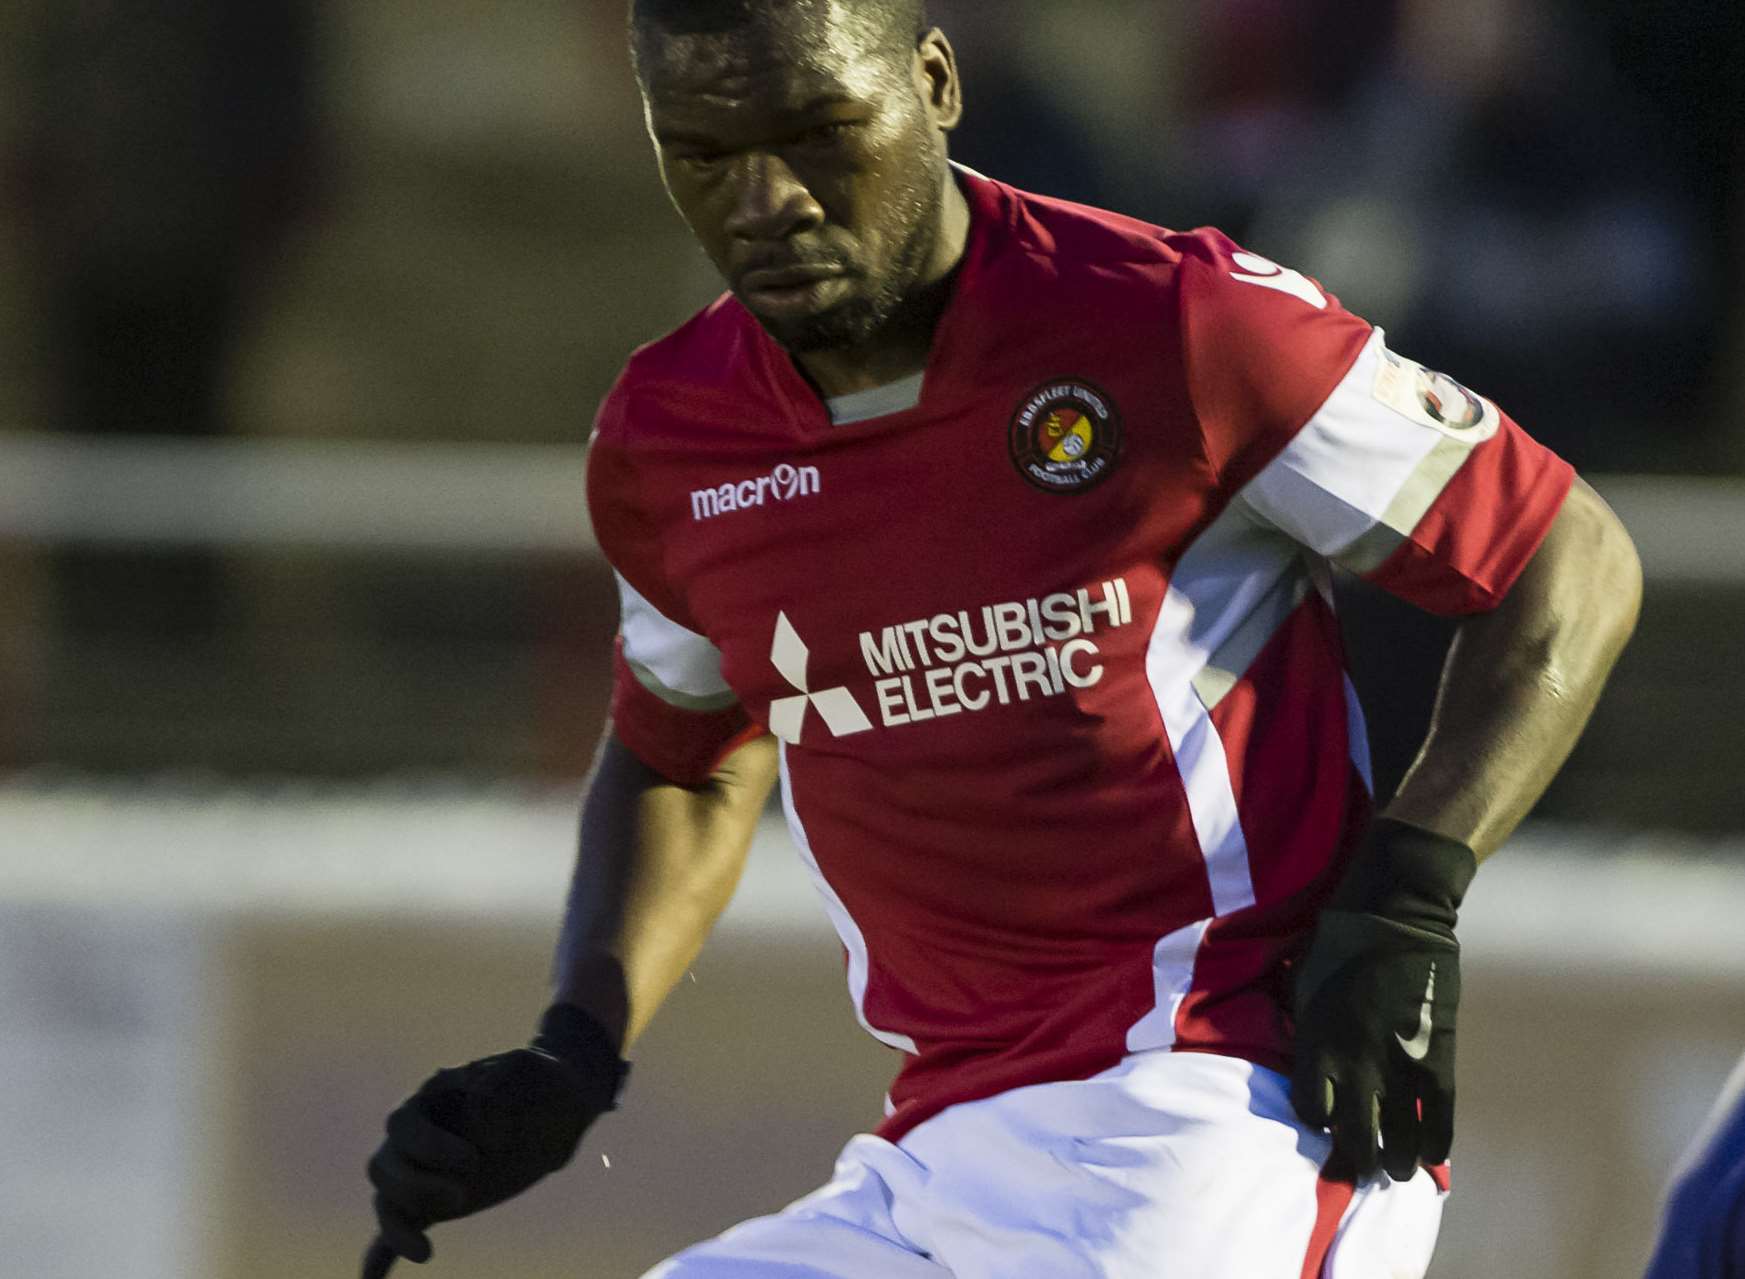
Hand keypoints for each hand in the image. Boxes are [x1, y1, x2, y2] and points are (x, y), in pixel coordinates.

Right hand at [363, 1005, 627, 1273]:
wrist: (558, 1107)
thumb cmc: (539, 1080)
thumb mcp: (528, 1067)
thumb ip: (500, 1078)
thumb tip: (476, 1112)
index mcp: (432, 1096)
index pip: (402, 1124)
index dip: (429, 1147)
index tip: (474, 1161)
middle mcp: (419, 1134)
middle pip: (384, 1165)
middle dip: (414, 1186)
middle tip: (463, 1196)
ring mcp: (425, 1169)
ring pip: (386, 1199)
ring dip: (398, 1227)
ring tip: (426, 1253)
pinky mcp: (437, 1202)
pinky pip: (397, 1227)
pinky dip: (382, 1252)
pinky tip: (372, 1278)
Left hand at [1290, 819, 1474, 1182]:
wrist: (1394, 914)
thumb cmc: (1337, 944)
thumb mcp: (1302, 987)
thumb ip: (1305, 1030)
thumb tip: (1303, 1060)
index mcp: (1314, 1044)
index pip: (1309, 1110)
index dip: (1317, 1121)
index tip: (1324, 1122)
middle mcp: (1353, 1064)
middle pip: (1354, 1136)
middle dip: (1357, 1160)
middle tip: (1362, 1168)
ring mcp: (1398, 1064)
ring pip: (1398, 1136)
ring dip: (1398, 1160)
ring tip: (1397, 1171)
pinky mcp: (1437, 1056)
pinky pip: (1439, 1115)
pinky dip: (1437, 1141)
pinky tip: (1433, 1158)